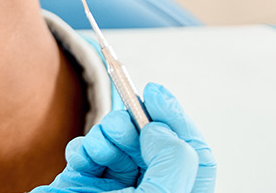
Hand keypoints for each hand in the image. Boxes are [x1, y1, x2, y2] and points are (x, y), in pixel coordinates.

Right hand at [34, 83, 216, 192]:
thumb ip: (172, 163)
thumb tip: (160, 130)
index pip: (194, 157)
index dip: (178, 121)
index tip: (155, 94)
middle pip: (155, 144)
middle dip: (135, 127)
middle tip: (119, 127)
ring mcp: (114, 191)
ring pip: (121, 144)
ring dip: (106, 136)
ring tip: (96, 149)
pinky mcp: (81, 186)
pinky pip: (88, 153)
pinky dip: (82, 148)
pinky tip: (80, 159)